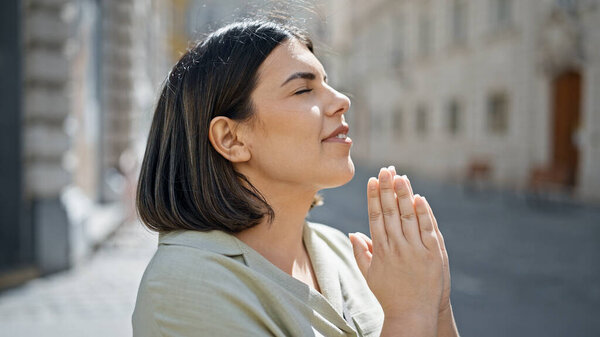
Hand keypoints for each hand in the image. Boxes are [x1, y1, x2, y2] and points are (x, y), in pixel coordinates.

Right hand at [349, 167, 444, 322]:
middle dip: (387, 188)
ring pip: (408, 216)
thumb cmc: (389, 295)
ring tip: (400, 176)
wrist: (412, 314)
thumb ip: (361, 253)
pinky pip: (427, 229)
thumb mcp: (369, 275)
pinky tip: (419, 198)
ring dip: (404, 194)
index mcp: (380, 250)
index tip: (372, 180)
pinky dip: (424, 213)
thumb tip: (353, 233)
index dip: (373, 197)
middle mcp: (396, 246)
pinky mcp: (432, 255)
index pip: (375, 216)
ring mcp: (414, 250)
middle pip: (390, 211)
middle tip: (385, 169)